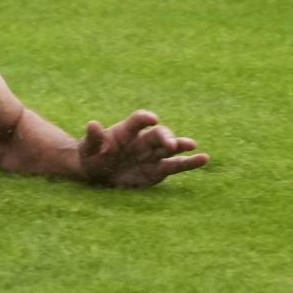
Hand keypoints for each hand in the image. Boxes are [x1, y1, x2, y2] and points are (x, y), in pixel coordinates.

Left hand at [78, 111, 208, 187]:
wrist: (99, 173)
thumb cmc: (92, 156)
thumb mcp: (89, 148)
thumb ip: (93, 138)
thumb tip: (92, 124)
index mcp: (125, 131)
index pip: (137, 121)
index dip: (144, 118)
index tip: (152, 119)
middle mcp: (142, 140)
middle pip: (157, 134)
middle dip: (165, 137)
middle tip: (171, 143)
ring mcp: (152, 155)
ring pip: (170, 148)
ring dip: (180, 145)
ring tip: (192, 145)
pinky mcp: (159, 170)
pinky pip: (176, 165)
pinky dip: (190, 163)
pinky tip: (203, 158)